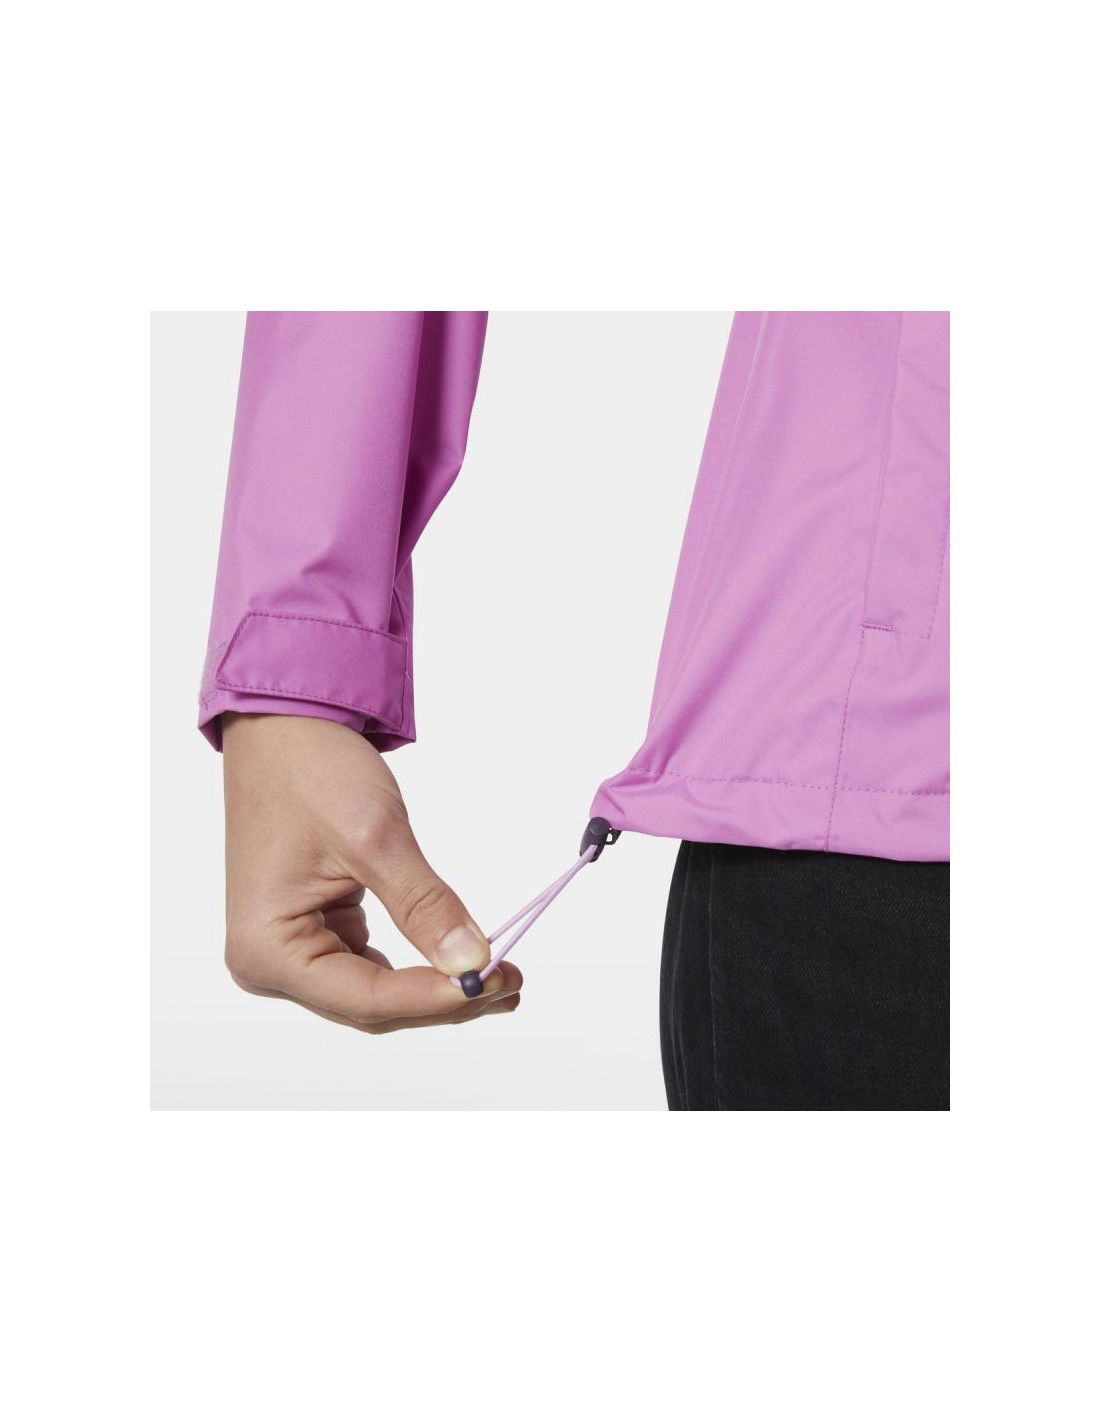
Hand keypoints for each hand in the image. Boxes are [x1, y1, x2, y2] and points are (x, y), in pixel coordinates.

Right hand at [220, 713, 520, 1031]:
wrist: (283, 726)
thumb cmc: (308, 770)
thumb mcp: (374, 837)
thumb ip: (425, 906)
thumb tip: (471, 961)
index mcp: (267, 950)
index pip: (365, 999)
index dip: (434, 997)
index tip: (493, 981)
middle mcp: (270, 963)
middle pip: (372, 1004)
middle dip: (443, 996)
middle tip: (511, 981)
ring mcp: (292, 950)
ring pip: (378, 991)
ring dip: (437, 985)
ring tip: (502, 975)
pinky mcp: (317, 931)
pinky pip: (373, 966)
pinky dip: (419, 963)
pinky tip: (464, 959)